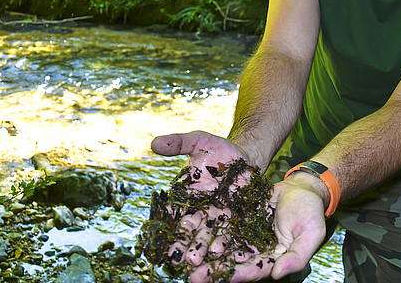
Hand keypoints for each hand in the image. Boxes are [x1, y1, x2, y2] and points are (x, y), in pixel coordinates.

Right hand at [151, 131, 260, 278]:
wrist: (247, 156)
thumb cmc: (219, 149)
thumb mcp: (198, 141)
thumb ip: (178, 143)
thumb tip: (153, 143)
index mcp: (186, 194)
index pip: (172, 211)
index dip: (166, 224)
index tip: (159, 237)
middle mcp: (199, 208)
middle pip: (188, 228)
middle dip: (182, 242)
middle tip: (175, 258)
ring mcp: (218, 215)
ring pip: (208, 234)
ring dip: (201, 248)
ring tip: (197, 260)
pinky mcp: (236, 218)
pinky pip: (230, 232)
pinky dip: (225, 243)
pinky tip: (219, 254)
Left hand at [197, 173, 325, 281]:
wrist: (301, 187)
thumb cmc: (310, 211)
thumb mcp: (311, 233)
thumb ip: (297, 256)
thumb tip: (278, 274)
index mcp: (275, 259)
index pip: (255, 271)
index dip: (239, 275)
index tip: (222, 277)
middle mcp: (257, 251)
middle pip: (234, 263)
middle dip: (214, 271)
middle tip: (194, 276)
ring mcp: (247, 236)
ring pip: (224, 248)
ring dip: (206, 255)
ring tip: (187, 260)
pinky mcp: (239, 221)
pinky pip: (222, 227)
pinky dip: (208, 233)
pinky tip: (193, 235)